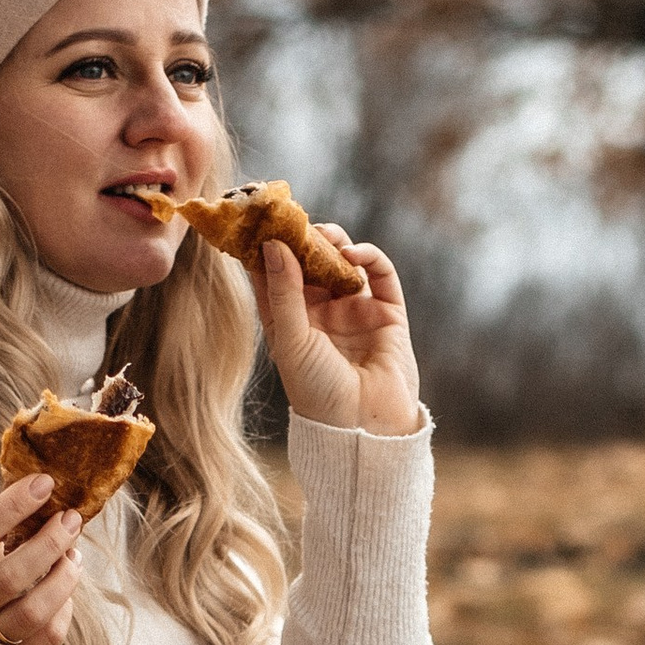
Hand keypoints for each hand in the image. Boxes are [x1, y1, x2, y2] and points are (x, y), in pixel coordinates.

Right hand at [0, 476, 84, 644]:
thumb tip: (45, 491)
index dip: (13, 506)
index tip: (45, 484)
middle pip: (9, 577)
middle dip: (50, 544)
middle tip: (70, 521)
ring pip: (31, 615)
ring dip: (63, 580)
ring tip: (73, 556)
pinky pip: (44, 643)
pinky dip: (63, 614)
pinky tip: (65, 594)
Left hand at [252, 232, 421, 436]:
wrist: (365, 427)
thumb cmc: (319, 393)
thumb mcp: (291, 340)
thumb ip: (283, 291)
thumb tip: (273, 244)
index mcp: (289, 321)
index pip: (274, 274)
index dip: (266, 245)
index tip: (258, 217)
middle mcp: (321, 313)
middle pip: (310, 261)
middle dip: (303, 237)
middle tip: (295, 218)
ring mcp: (355, 310)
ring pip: (343, 261)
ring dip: (334, 242)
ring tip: (326, 236)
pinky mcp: (387, 312)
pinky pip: (379, 273)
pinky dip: (368, 256)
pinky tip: (354, 254)